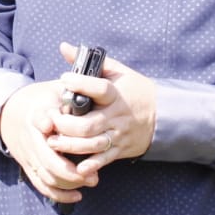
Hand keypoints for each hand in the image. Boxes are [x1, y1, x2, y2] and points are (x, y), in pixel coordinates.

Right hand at [0, 80, 92, 204]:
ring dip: (70, 183)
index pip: (40, 120)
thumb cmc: (40, 100)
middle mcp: (31, 138)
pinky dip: (59, 194)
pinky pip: (42, 185)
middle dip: (71, 171)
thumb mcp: (53, 91)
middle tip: (92, 174)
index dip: (45, 123)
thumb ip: (69, 94)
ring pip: (47, 176)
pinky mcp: (28, 166)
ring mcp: (28, 155)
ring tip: (91, 180)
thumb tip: (84, 100)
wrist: (9, 111)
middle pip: (48, 160)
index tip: (52, 125)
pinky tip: (77, 195)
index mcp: (37, 116)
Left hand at [47, 41, 157, 178]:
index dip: (81, 83)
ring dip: (71, 146)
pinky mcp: (120, 149)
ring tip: (53, 142)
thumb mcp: (118, 71)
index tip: (64, 78)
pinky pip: (104, 160)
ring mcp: (119, 135)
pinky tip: (77, 168)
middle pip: (89, 124)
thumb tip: (64, 46)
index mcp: (116, 95)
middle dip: (66, 125)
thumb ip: (90, 62)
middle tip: (51, 120)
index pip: (99, 88)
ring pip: (93, 144)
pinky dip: (91, 166)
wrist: (163, 114)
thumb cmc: (135, 89)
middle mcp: (117, 116)